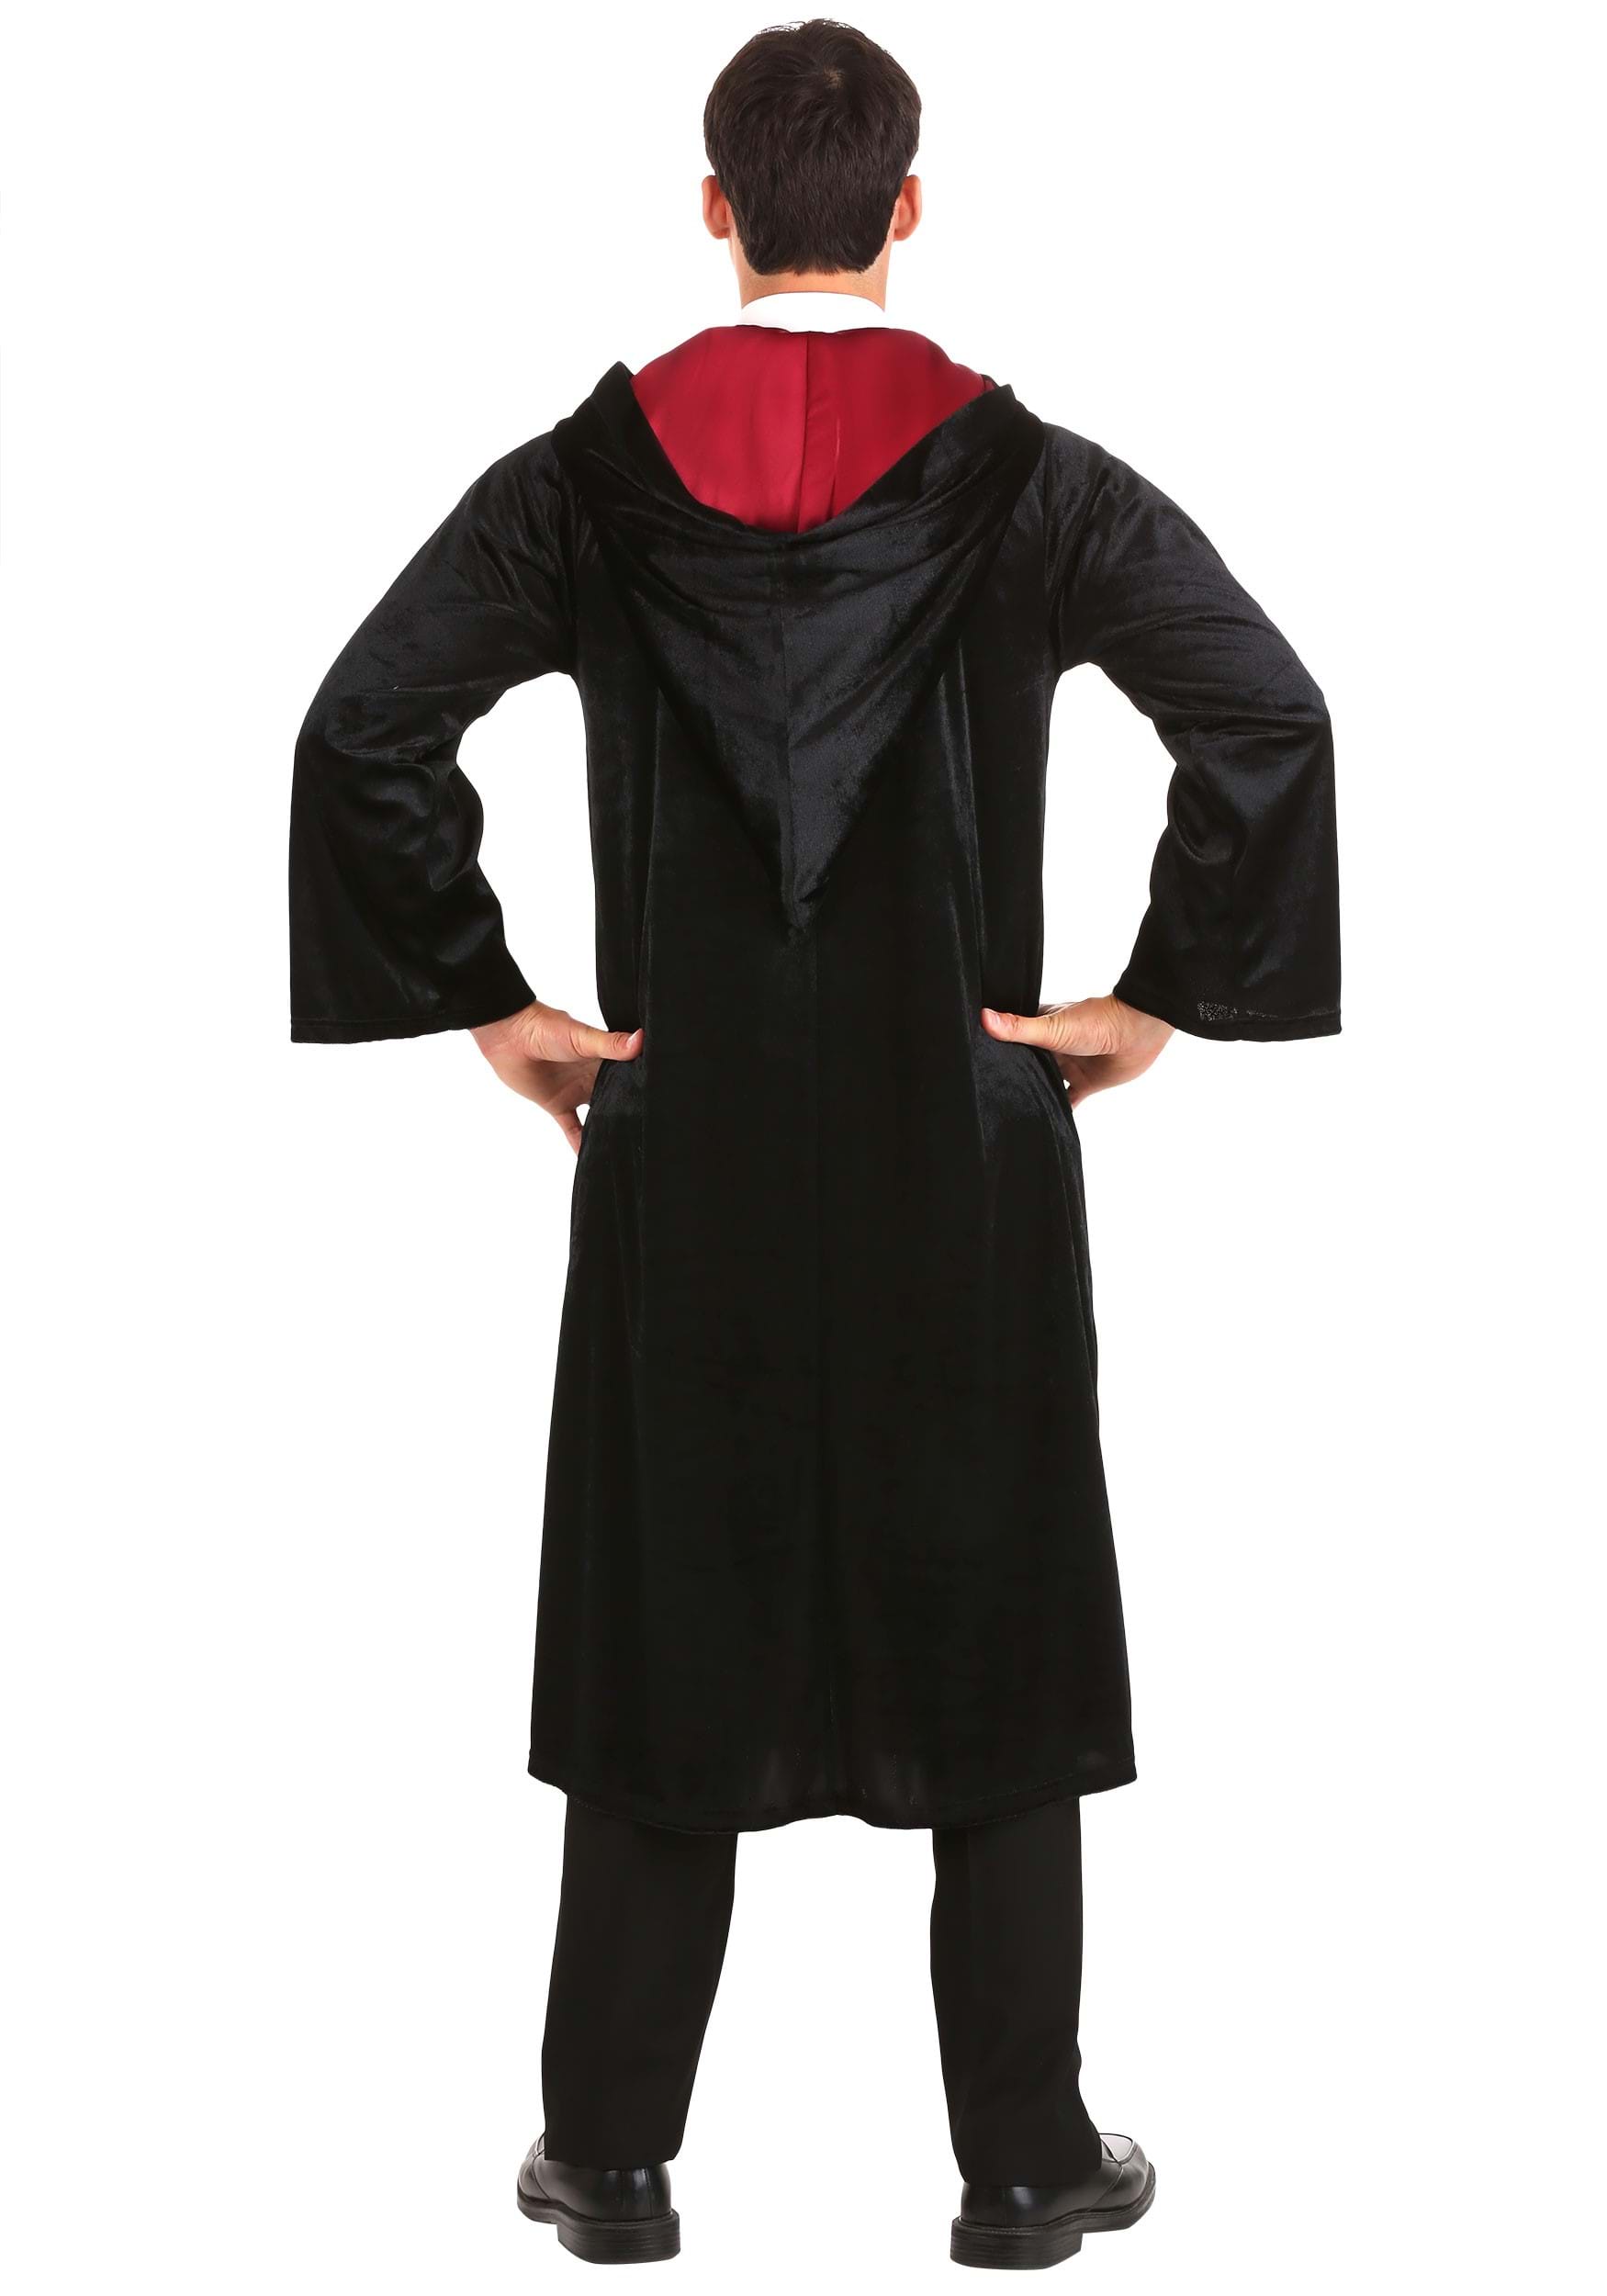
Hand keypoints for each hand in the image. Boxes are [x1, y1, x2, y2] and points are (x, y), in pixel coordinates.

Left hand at [470, 999, 642, 1151]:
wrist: (508, 1035)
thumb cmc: (545, 1027)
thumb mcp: (581, 1037)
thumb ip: (610, 1044)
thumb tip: (641, 1040)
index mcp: (604, 1057)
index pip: (630, 1074)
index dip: (645, 1086)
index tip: (665, 1102)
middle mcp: (593, 1075)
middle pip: (617, 1097)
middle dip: (631, 1110)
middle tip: (653, 1131)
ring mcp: (576, 1091)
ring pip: (598, 1114)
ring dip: (608, 1127)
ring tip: (628, 1147)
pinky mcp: (557, 1104)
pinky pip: (572, 1128)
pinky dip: (581, 1143)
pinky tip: (592, 1159)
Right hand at [981, 994, 1172, 1107]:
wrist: (1137, 1032)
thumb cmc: (1096, 1021)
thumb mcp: (1051, 1027)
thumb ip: (1019, 1028)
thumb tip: (983, 1017)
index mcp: (1042, 1027)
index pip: (1013, 1038)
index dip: (995, 1048)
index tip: (973, 1061)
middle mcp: (1053, 1046)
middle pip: (1027, 1063)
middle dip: (1012, 1074)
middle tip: (985, 1091)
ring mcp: (1070, 1065)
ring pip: (1045, 1082)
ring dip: (1033, 1091)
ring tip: (1006, 1108)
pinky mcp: (1086, 1082)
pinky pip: (1068, 1100)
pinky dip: (1058, 1109)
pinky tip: (1043, 1121)